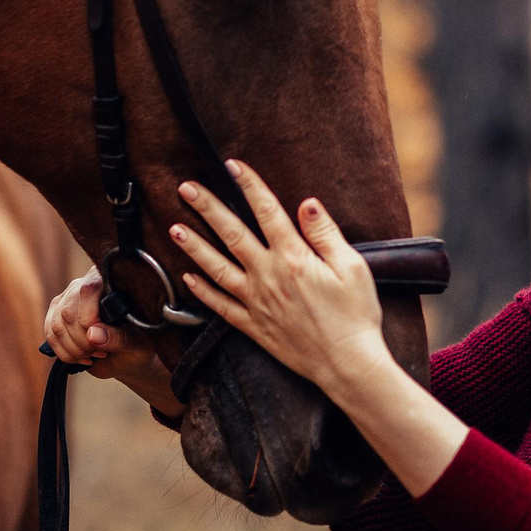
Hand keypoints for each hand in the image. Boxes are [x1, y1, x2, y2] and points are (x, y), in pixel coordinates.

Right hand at [42, 270, 148, 374]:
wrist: (128, 354)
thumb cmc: (139, 343)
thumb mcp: (137, 342)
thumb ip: (118, 337)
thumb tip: (93, 335)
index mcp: (109, 281)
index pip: (87, 291)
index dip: (90, 319)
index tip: (104, 342)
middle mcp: (84, 284)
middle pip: (69, 312)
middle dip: (82, 341)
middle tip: (101, 353)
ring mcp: (68, 298)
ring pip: (57, 325)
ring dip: (73, 349)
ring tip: (92, 356)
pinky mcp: (57, 314)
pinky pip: (50, 334)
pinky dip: (64, 352)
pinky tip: (81, 358)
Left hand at [172, 162, 387, 393]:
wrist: (347, 365)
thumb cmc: (356, 316)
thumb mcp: (352, 268)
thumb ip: (325, 234)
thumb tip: (306, 204)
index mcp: (294, 259)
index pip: (267, 212)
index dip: (249, 185)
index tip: (232, 166)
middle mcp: (268, 277)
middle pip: (232, 234)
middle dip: (207, 208)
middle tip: (186, 188)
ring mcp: (257, 302)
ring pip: (216, 269)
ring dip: (194, 246)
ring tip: (175, 227)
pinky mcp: (253, 326)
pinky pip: (220, 306)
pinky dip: (202, 291)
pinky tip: (188, 278)